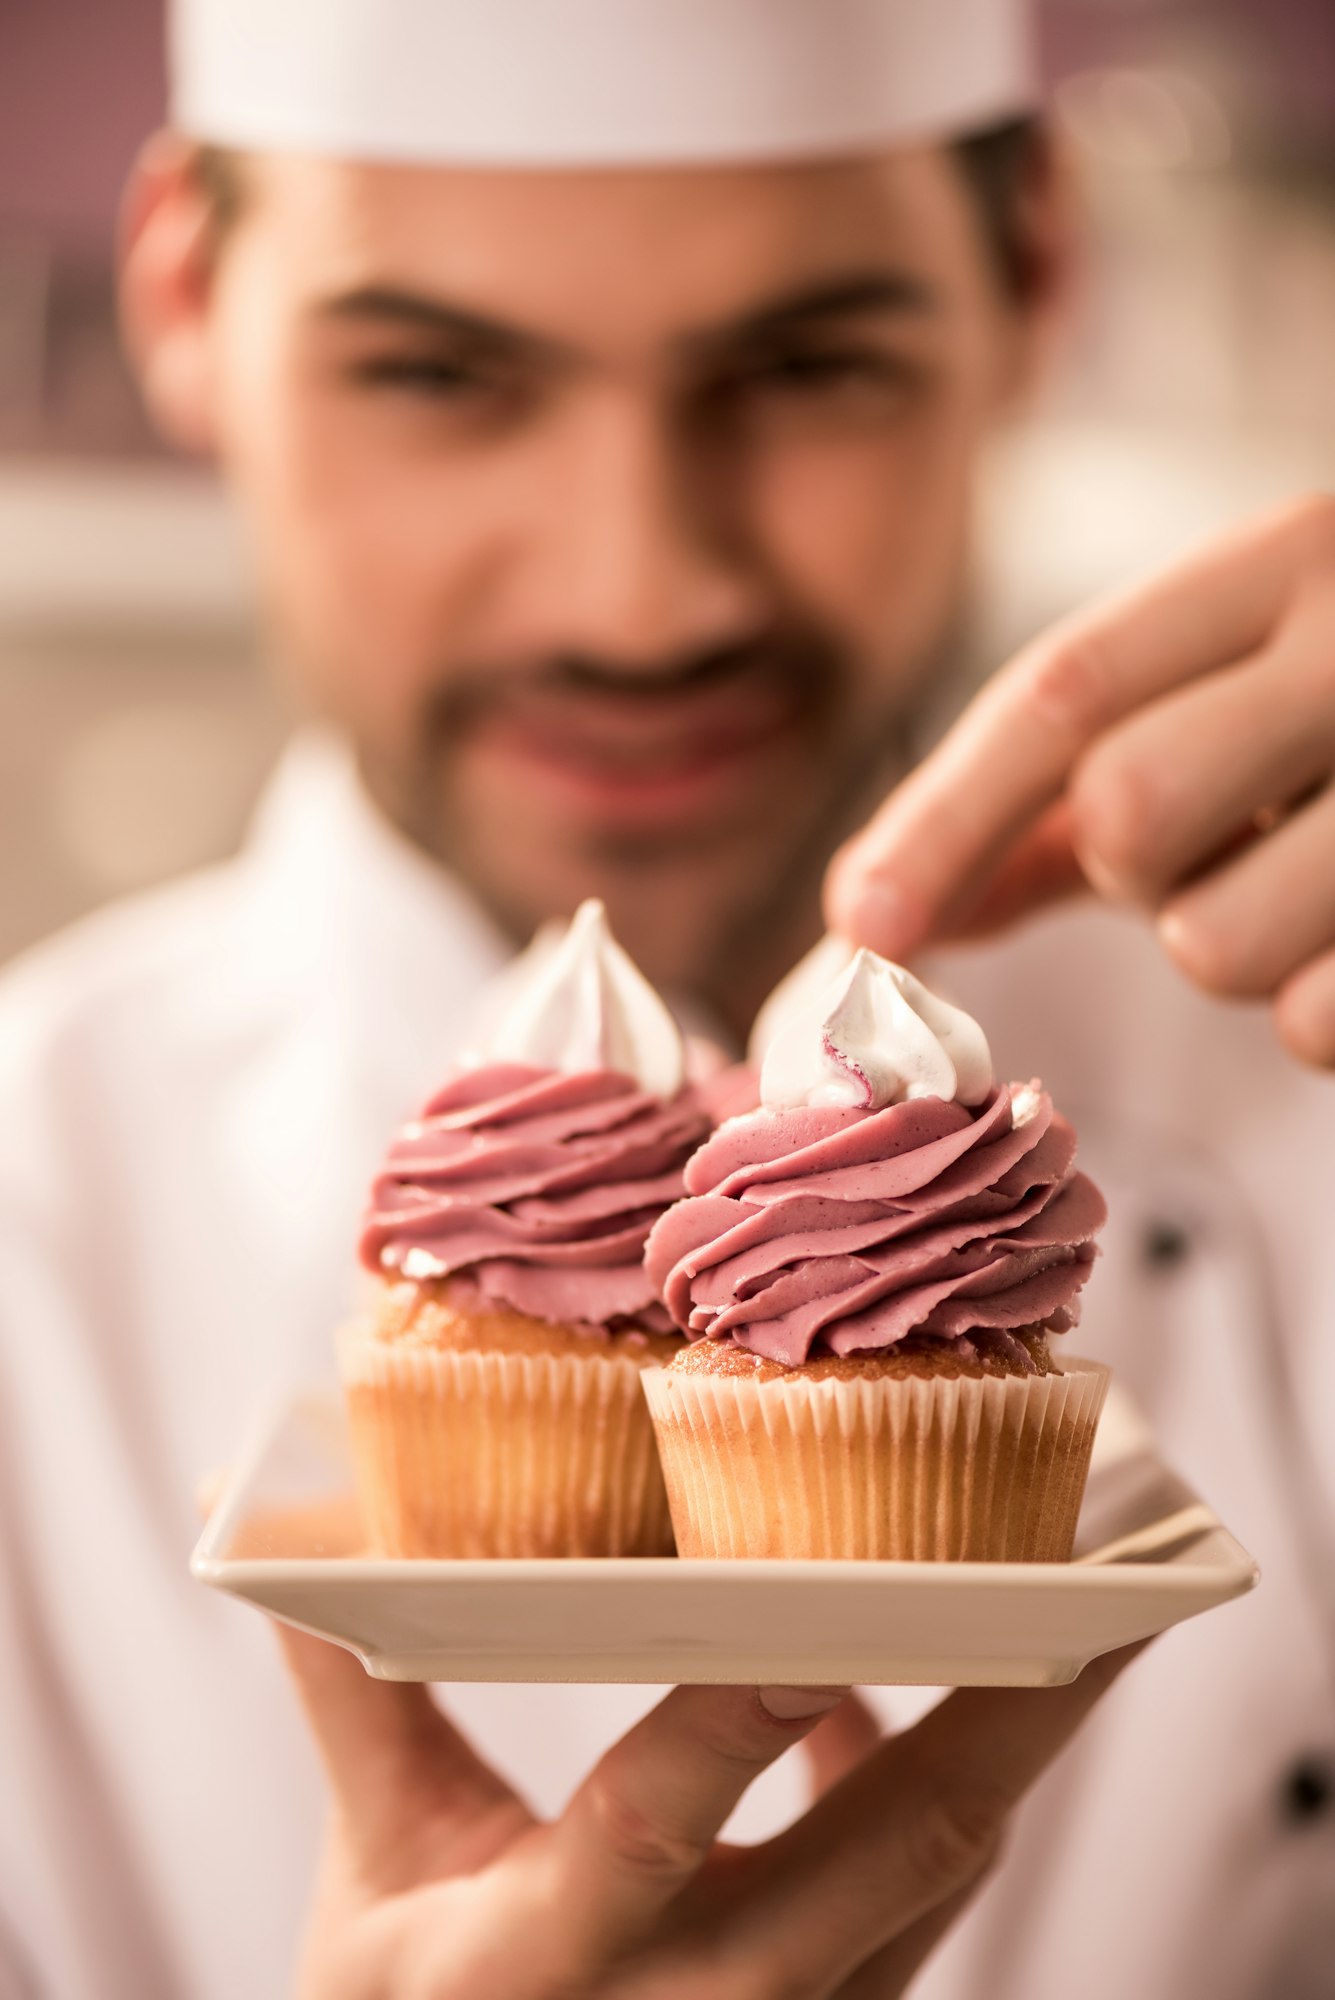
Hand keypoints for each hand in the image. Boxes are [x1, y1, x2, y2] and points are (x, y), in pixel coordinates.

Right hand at [278, 1624, 1137, 1997]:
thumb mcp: (369, 1869)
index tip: (826, 1609)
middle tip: (1093, 1600)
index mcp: (546, 1956)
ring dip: (1004, 1740)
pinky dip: (924, 1783)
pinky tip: (874, 1689)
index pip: (652, 1826)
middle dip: (1002, 1721)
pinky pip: (916, 1897)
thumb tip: (266, 1515)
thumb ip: (351, 1686)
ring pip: (932, 1875)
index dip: (736, 1720)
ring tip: (1067, 1610)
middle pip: (888, 1861)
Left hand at [825, 494, 1334, 1067]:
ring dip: (1241, 943)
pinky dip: (1324, 1007)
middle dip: (1142, 868)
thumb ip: (1071, 779)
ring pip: (1217, 942)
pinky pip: (1317, 1020)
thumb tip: (882, 906)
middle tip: (1234, 831)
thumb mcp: (1243, 677)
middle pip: (1128, 815)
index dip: (944, 814)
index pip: (1066, 690)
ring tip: (1328, 876)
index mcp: (1293, 557)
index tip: (861, 924)